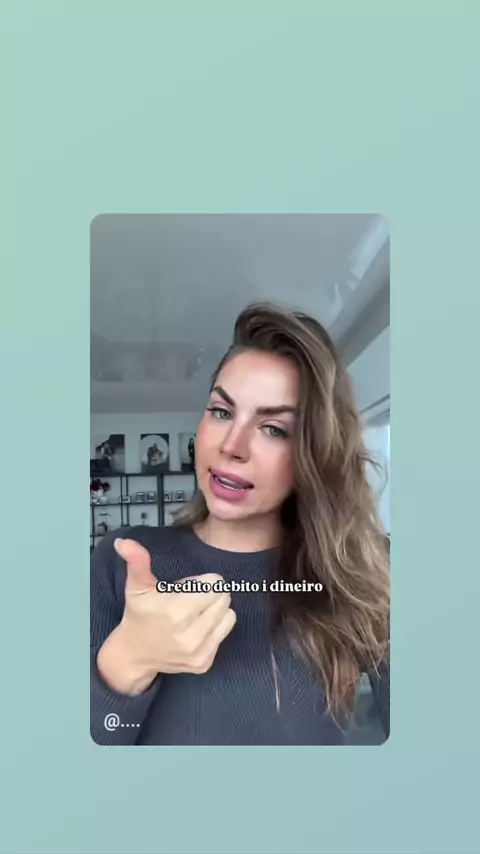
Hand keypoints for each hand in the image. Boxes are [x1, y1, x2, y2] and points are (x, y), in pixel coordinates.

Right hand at [96, 538, 236, 694]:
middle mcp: (189, 636)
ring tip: (193, 615)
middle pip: (224, 598)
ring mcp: (198, 653)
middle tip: (189, 601)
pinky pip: (225, 634)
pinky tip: (194, 630)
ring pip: (229, 616)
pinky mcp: (204, 664)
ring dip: (215, 611)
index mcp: (176, 612)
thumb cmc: (140, 614)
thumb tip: (123, 542)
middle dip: (210, 594)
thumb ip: (136, 561)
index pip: (215, 584)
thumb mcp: (137, 586)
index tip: (186, 588)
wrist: (135, 654)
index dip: (203, 581)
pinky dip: (214, 628)